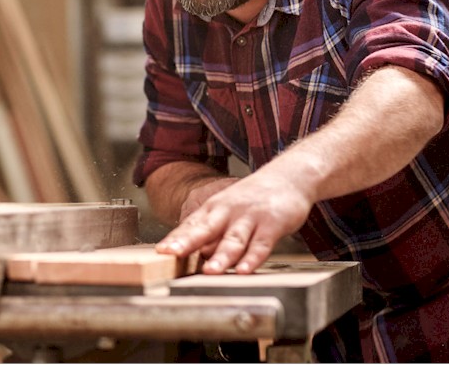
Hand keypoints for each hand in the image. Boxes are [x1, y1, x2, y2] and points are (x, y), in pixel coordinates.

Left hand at [155, 171, 314, 273]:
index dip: (175, 238)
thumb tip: (193, 255)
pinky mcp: (272, 224)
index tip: (160, 251)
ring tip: (209, 272)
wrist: (288, 176)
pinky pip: (261, 244)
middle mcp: (228, 211)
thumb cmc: (253, 198)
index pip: (190, 225)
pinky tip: (244, 270)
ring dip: (221, 256)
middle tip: (172, 255)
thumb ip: (212, 232)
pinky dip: (252, 258)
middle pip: (205, 229)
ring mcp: (250, 217)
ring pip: (233, 239)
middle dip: (187, 243)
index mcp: (214, 208)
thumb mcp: (227, 208)